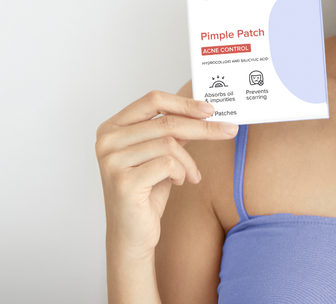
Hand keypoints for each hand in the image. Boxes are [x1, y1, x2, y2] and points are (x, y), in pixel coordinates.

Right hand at [95, 89, 238, 258]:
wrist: (132, 235)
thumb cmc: (145, 194)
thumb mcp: (160, 156)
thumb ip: (172, 132)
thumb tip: (202, 111)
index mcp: (112, 128)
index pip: (152, 100)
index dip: (184, 103)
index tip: (210, 109)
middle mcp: (107, 141)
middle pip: (166, 122)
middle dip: (202, 127)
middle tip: (229, 130)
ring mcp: (112, 161)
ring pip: (169, 144)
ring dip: (188, 161)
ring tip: (191, 175)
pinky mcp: (123, 181)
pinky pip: (168, 164)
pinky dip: (181, 173)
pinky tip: (178, 183)